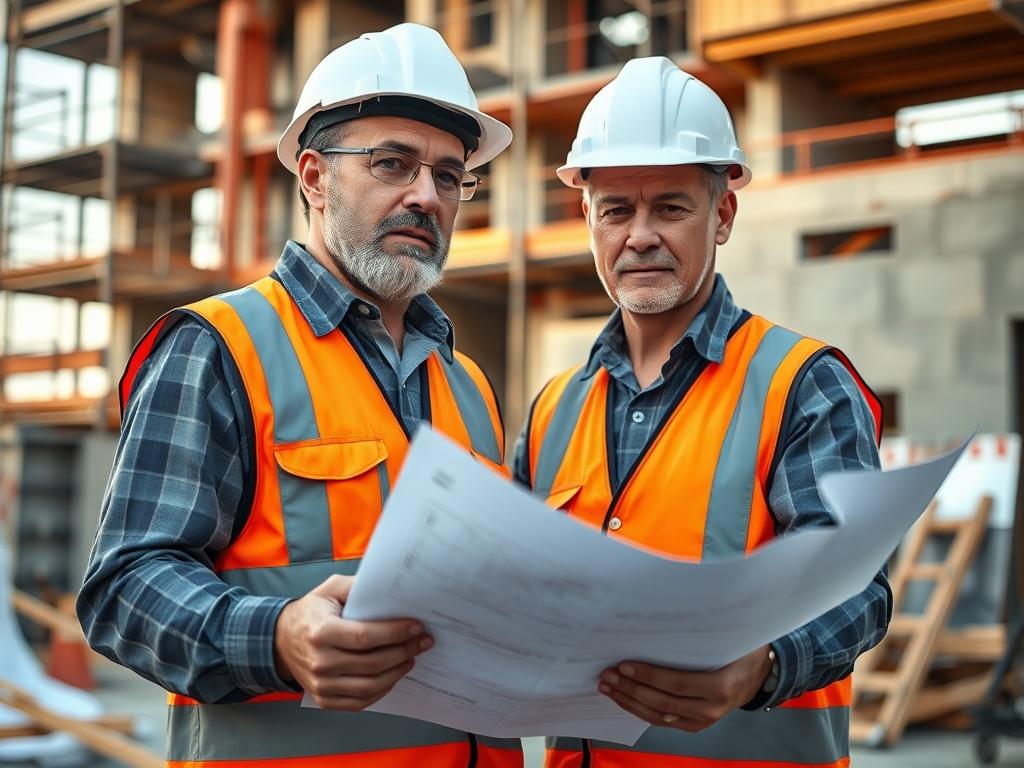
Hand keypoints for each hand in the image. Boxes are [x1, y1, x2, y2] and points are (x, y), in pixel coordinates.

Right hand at [273, 574, 431, 709]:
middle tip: (422, 641)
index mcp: (321, 632)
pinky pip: (360, 702)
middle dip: (403, 652)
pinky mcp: (324, 699)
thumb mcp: (329, 589)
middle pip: (372, 664)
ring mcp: (321, 684)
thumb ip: (357, 586)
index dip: (394, 633)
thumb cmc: (311, 612)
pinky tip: (393, 674)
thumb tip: (389, 588)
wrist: (281, 640)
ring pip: (369, 686)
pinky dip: (381, 690)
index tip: (416, 627)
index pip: (364, 637)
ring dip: (397, 672)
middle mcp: (319, 661)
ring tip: (411, 657)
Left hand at [598, 644, 773, 731]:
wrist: (760, 677)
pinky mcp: (692, 725)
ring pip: (658, 715)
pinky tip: (623, 698)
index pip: (677, 683)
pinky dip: (639, 710)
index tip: (624, 665)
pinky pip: (661, 720)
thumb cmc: (742, 651)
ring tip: (607, 687)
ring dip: (629, 701)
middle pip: (662, 702)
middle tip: (607, 675)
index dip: (649, 676)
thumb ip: (708, 628)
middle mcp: (710, 710)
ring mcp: (701, 721)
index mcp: (720, 687)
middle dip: (631, 689)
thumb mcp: (733, 638)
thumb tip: (677, 602)